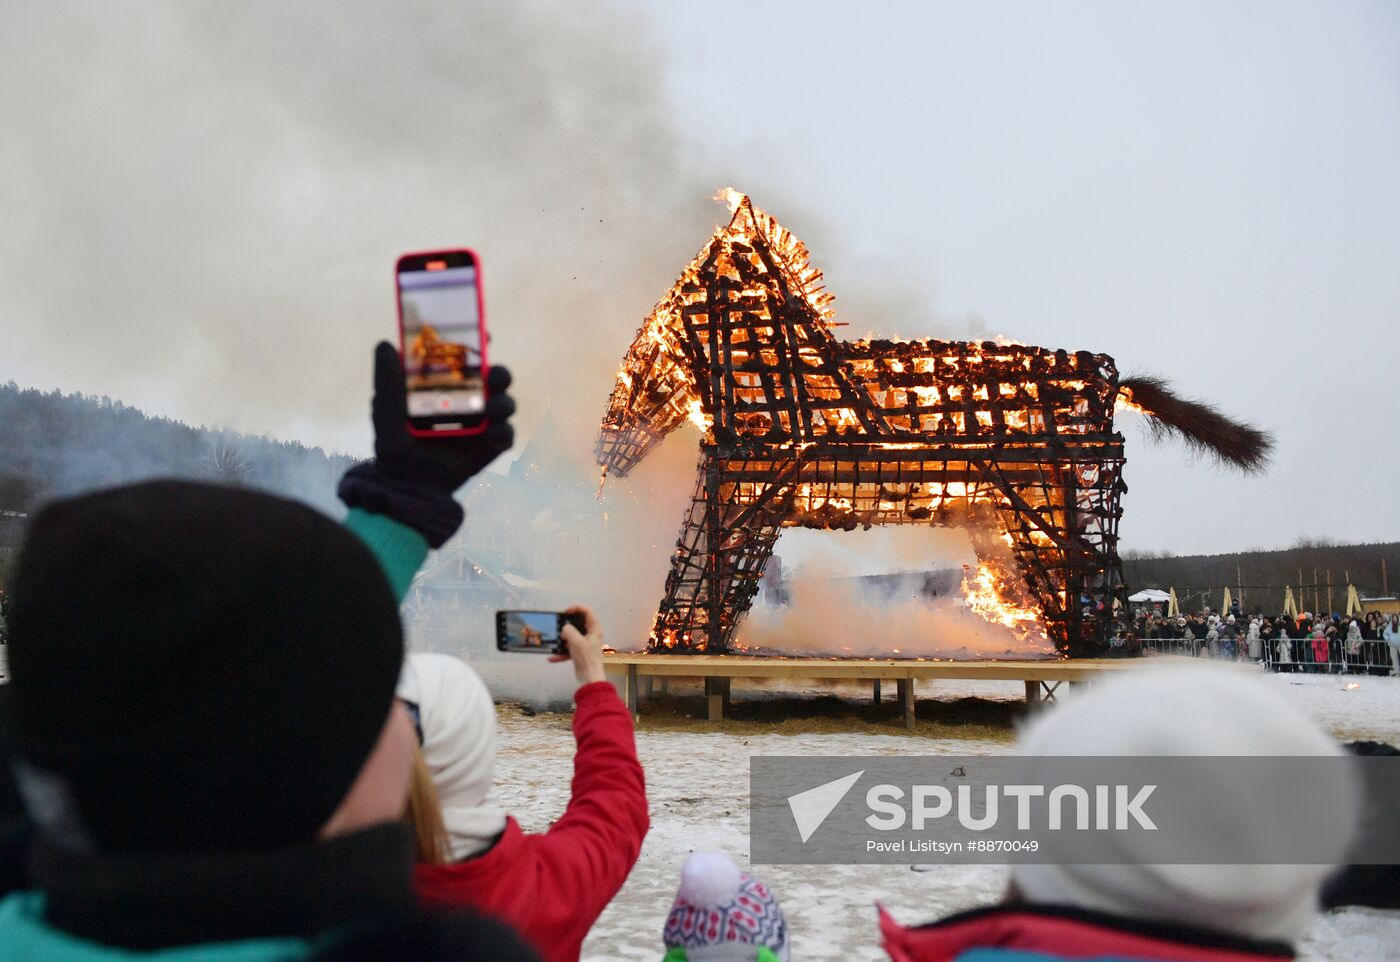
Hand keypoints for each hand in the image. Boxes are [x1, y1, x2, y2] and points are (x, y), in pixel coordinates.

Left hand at [338, 342, 515, 547]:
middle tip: (492, 377)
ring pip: (506, 404)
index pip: (467, 360)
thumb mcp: (386, 411)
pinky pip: (507, 435)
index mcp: (445, 387)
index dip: (478, 345)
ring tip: (492, 409)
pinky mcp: (490, 448)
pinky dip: (504, 433)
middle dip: (500, 373)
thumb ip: (386, 379)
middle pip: (495, 379)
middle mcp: (468, 402)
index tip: (484, 336)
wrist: (407, 488)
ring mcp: (482, 425)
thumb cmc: (394, 448)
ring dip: (504, 402)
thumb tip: (385, 343)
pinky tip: (491, 435)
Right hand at [550, 604, 606, 686]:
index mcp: (595, 629)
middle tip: (559, 626)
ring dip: (563, 639)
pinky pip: (569, 649)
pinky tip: (552, 658)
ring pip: (572, 637)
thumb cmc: (586, 658)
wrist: (589, 678)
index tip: (565, 612)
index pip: (587, 612)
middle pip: (578, 624)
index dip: (576, 608)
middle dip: (567, 625)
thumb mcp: (576, 641)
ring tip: (556, 642)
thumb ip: (569, 630)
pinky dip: (561, 653)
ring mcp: (586, 644)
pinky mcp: (580, 653)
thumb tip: (565, 629)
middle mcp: (591, 635)